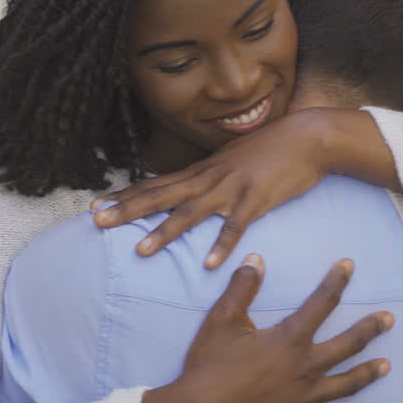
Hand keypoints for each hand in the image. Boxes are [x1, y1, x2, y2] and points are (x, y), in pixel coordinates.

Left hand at [92, 111, 331, 267]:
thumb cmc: (271, 151)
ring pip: (191, 212)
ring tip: (140, 251)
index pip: (156, 184)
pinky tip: (210, 264)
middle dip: (128, 210)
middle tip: (97, 223)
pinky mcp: (257, 199)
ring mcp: (232, 188)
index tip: (96, 207)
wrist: (307, 137)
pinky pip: (236, 225)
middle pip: (161, 196)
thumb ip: (211, 177)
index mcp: (202, 172)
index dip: (126, 196)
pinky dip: (222, 244)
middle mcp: (209, 178)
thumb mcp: (232, 161)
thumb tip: (191, 188)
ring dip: (165, 232)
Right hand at [140, 255, 393, 402]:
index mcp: (291, 339)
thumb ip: (242, 287)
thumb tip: (257, 259)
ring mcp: (306, 398)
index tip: (349, 266)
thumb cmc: (211, 364)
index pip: (320, 303)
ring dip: (367, 374)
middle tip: (388, 319)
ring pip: (346, 385)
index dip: (336, 282)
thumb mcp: (223, 319)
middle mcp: (306, 367)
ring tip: (386, 366)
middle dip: (369, 329)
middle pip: (347, 345)